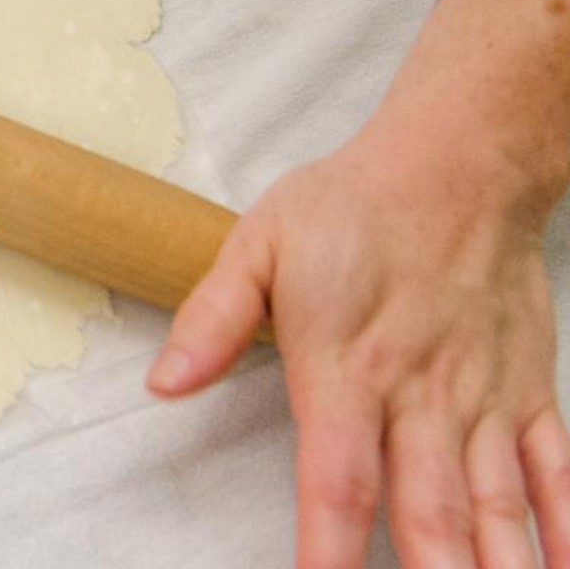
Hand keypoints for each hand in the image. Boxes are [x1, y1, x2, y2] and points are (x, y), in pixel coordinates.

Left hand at [148, 122, 569, 567]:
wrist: (458, 164)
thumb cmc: (351, 206)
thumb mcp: (259, 244)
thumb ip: (213, 318)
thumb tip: (163, 382)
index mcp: (345, 369)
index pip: (337, 479)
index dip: (329, 550)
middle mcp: (420, 396)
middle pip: (429, 514)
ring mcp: (482, 399)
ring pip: (498, 507)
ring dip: (499, 567)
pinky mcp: (528, 392)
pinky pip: (558, 474)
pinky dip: (566, 529)